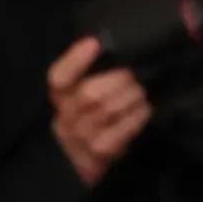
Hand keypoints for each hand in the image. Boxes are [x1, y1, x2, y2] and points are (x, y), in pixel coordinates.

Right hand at [47, 34, 150, 187]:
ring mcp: (81, 138)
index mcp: (60, 96)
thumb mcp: (83, 90)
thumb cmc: (90, 114)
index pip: (59, 78)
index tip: (95, 43)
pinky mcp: (99, 154)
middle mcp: (66, 117)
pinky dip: (137, 116)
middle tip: (133, 76)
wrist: (83, 160)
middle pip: (88, 94)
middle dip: (118, 80)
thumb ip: (93, 68)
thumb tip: (108, 42)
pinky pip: (121, 131)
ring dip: (131, 97)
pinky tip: (143, 110)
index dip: (75, 60)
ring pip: (107, 111)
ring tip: (140, 92)